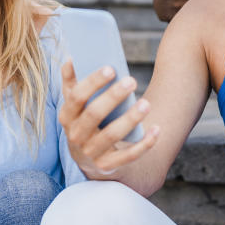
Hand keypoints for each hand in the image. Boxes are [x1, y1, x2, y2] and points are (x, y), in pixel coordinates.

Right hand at [58, 61, 158, 179]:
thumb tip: (71, 59)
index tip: (111, 68)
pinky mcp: (107, 166)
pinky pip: (128, 156)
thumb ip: (71, 82)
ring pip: (111, 136)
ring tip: (146, 104)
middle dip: (113, 97)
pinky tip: (157, 130)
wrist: (89, 157)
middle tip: (132, 81)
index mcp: (67, 116)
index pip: (76, 97)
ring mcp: (91, 153)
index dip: (93, 82)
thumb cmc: (86, 120)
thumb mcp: (75, 104)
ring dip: (130, 119)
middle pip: (94, 115)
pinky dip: (144, 144)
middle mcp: (75, 136)